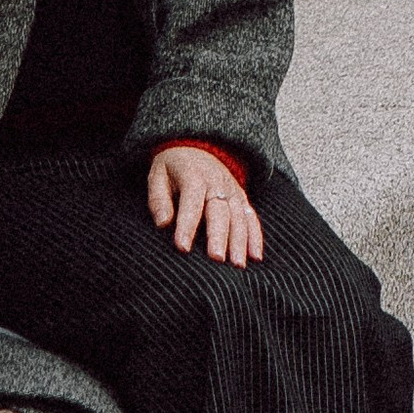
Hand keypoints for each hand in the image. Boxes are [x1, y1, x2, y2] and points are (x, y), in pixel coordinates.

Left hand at [147, 144, 263, 266]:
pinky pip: (251, 218)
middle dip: (219, 236)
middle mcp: (217, 183)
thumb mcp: (157, 176)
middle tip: (216, 259)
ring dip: (240, 241)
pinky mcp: (242, 198)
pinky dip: (255, 237)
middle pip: (220, 212)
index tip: (183, 247)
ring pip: (239, 217)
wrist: (196, 147)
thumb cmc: (172, 169)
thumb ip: (158, 200)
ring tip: (237, 265)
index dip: (187, 225)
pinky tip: (255, 257)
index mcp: (193, 176)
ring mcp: (232, 190)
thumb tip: (163, 224)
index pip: (191, 202)